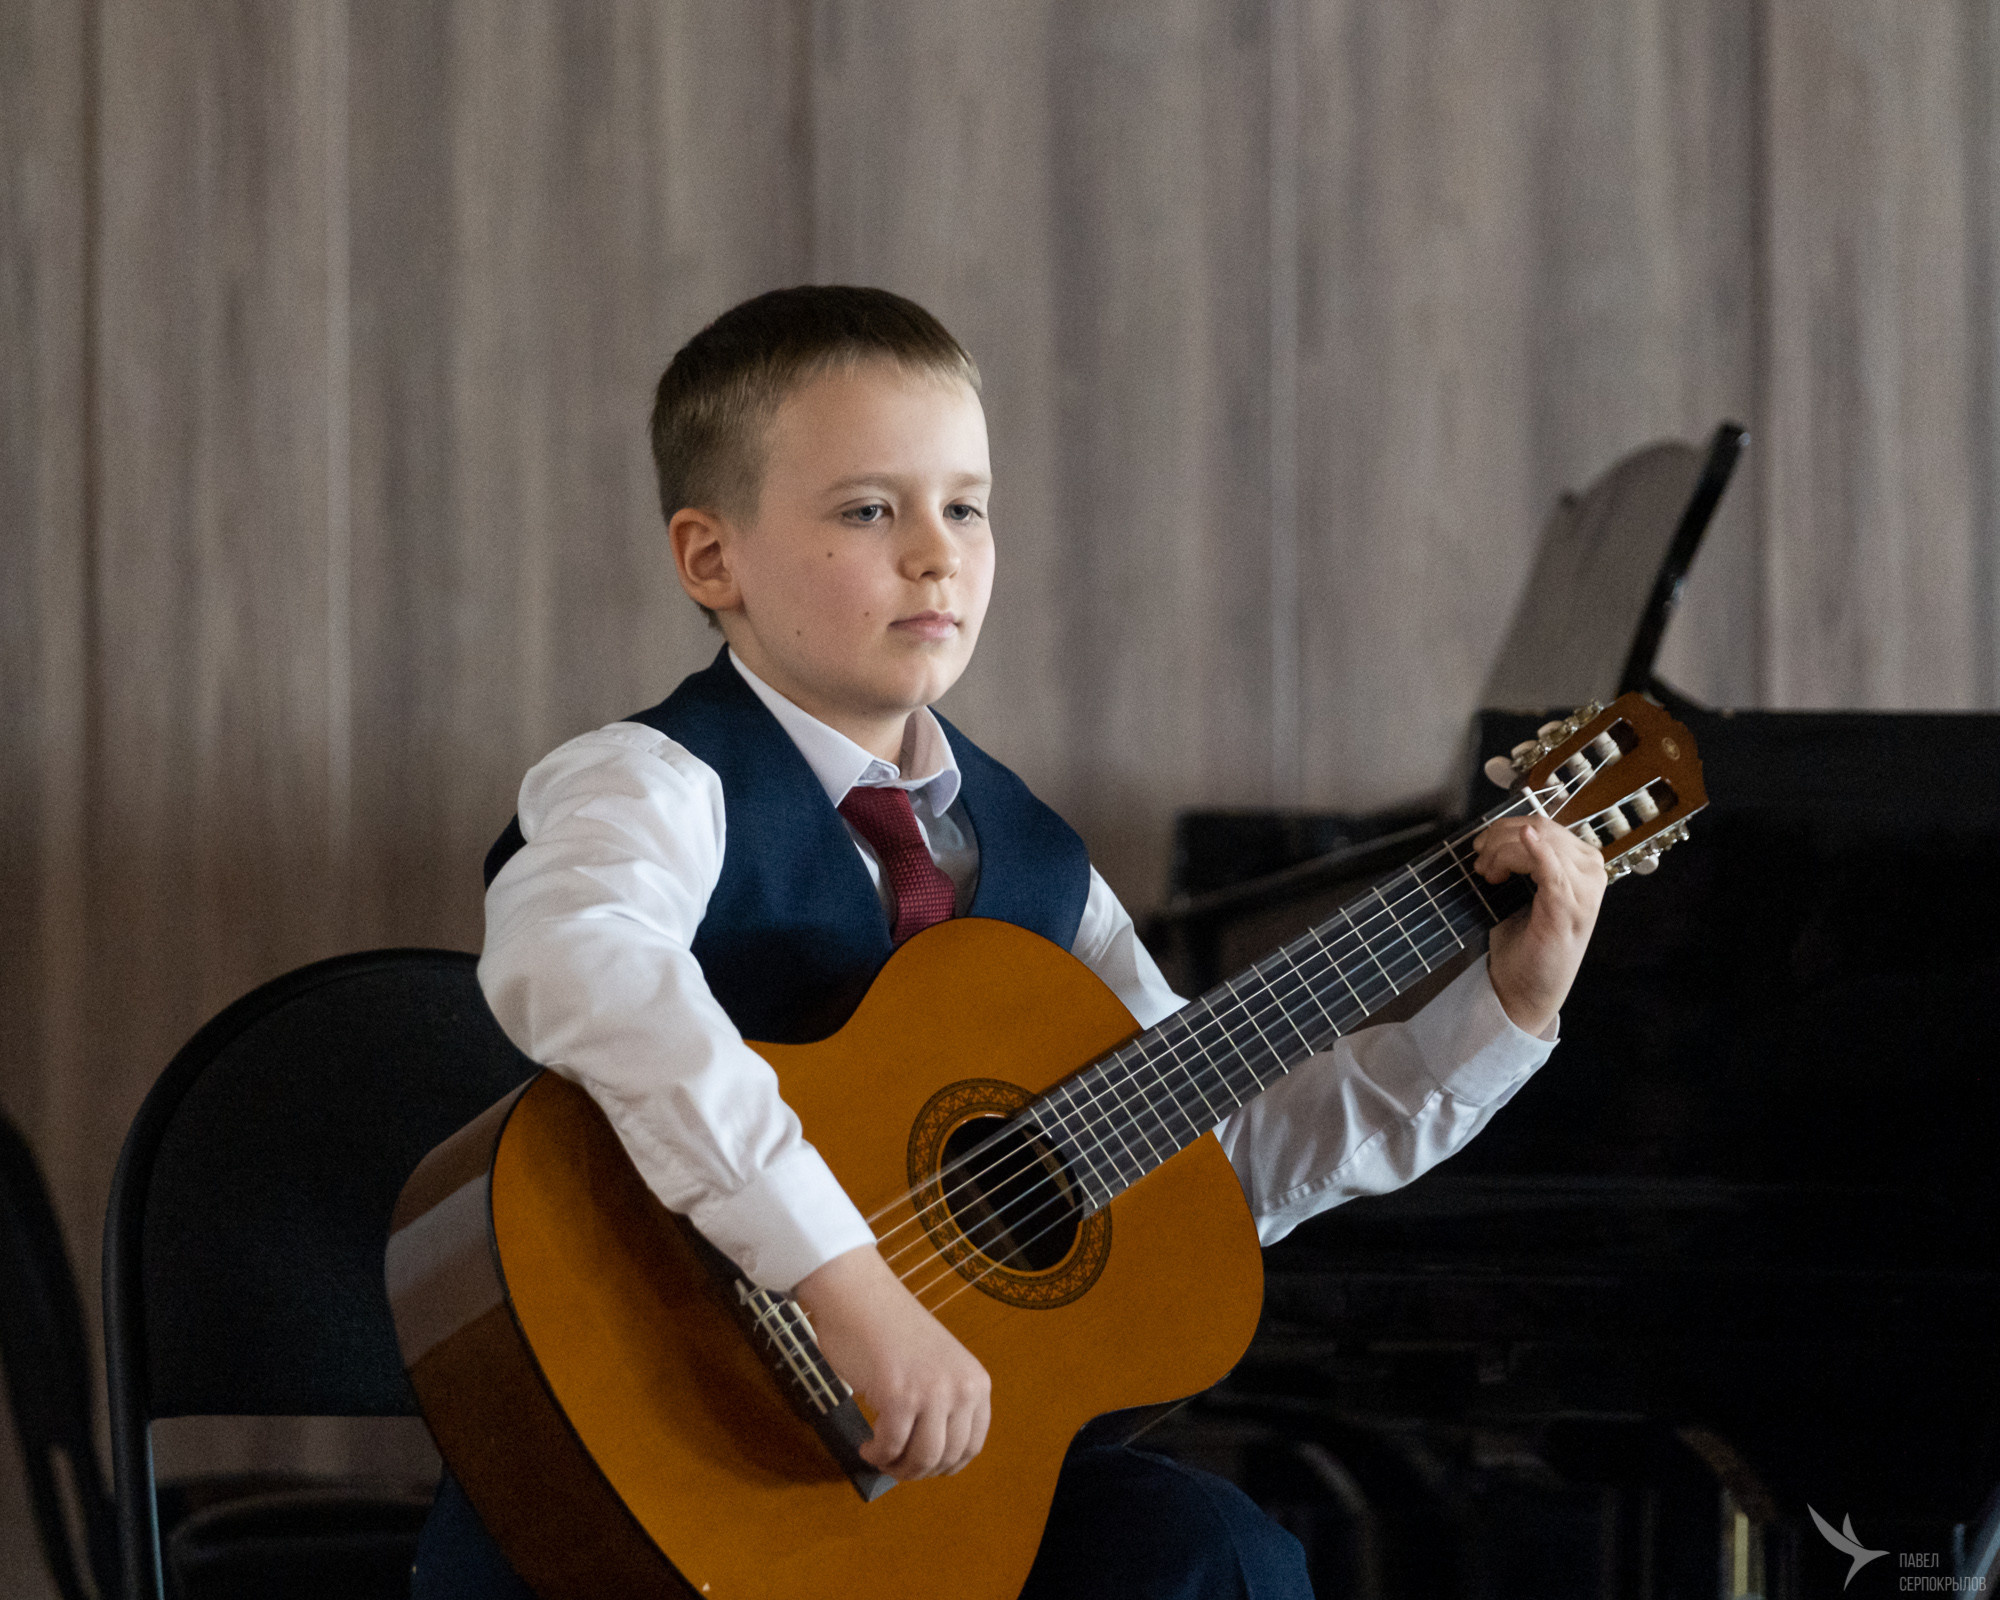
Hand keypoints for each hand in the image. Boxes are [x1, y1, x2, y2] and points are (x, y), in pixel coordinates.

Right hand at [791, 1244, 990, 1479]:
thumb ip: (943, 1403)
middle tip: (894, 1465)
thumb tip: (929, 1457)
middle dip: (917, 1471)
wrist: (859, 1294)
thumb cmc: (889, 1328)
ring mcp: (932, 1392)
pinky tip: (867, 1446)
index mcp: (976, 1381)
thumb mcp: (937, 1365)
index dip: (946, 1465)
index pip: (972, 1445)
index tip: (924, 1467)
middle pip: (945, 1458)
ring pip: (921, 1459)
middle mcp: (961, 1388)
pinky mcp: (899, 1395)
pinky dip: (876, 1455)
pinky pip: (890, 1447)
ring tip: (880, 1456)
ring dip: (897, 1467)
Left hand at [1473, 815, 1606, 1036]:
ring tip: (1487, 875)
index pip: (1544, 825)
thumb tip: (1500, 831)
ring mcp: (1584, 890)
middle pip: (1540, 829)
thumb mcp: (1524, 890)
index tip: (1480, 848)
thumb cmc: (1526, 941)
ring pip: (1538, 842)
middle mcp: (1591, 872)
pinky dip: (1537, 850)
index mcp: (1582, 865)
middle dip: (1499, 839)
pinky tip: (1524, 841)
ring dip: (1501, 851)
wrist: (1526, 990)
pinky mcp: (1568, 907)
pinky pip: (1553, 867)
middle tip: (1480, 865)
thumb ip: (1523, 859)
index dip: (1505, 829)